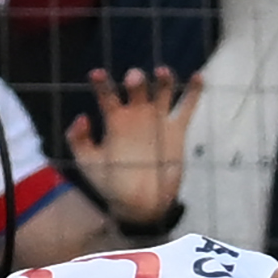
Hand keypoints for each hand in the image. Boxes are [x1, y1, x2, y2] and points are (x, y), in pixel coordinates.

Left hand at [67, 68, 202, 227]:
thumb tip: (82, 117)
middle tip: (134, 80)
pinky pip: (187, 108)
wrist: (139, 204)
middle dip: (136, 80)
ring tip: (162, 73)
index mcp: (114, 120)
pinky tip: (197, 77)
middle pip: (137, 88)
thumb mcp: (89, 164)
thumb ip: (79, 141)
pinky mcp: (176, 131)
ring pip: (162, 92)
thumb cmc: (110, 183)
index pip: (106, 95)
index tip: (96, 74)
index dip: (101, 83)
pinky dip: (193, 92)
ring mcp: (156, 120)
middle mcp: (136, 115)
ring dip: (163, 79)